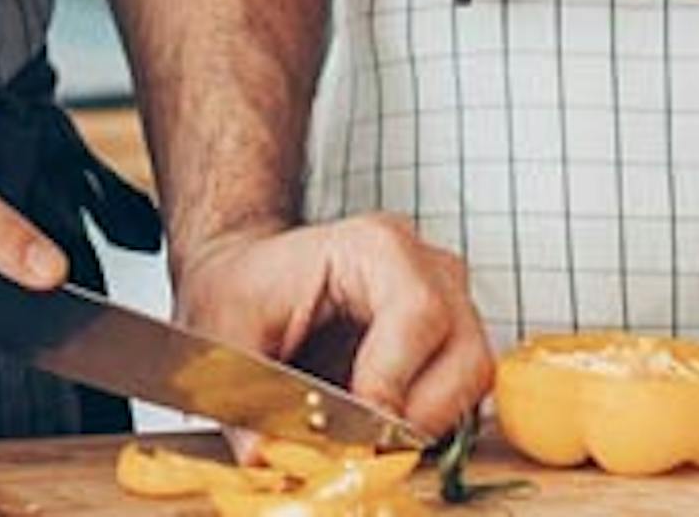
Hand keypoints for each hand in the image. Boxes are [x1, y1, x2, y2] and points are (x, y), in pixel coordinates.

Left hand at [170, 218, 493, 443]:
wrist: (246, 271)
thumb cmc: (241, 286)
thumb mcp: (225, 335)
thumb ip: (245, 394)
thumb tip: (262, 452)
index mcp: (374, 247)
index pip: (418, 314)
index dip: (394, 381)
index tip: (360, 431)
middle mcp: (425, 268)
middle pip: (466, 353)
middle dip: (419, 414)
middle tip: (366, 446)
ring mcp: (447, 302)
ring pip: (473, 377)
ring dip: (427, 420)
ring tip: (369, 437)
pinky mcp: (449, 340)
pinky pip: (463, 390)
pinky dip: (428, 419)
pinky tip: (380, 426)